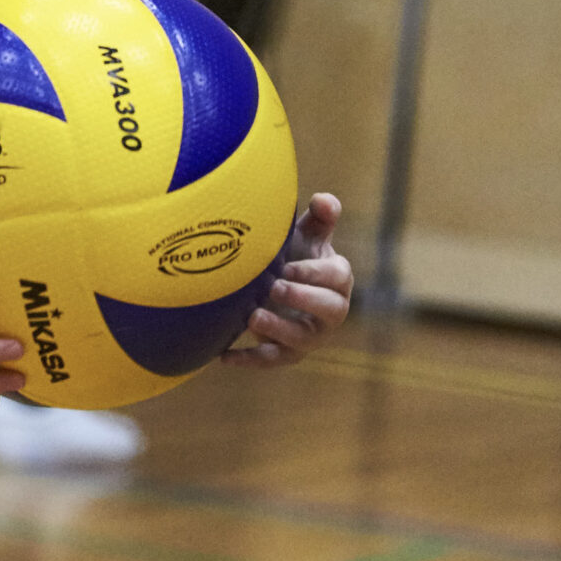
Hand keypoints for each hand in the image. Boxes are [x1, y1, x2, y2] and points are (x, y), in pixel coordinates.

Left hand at [219, 192, 351, 368]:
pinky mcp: (287, 354)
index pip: (337, 278)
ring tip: (252, 316)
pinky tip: (222, 355)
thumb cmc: (295, 254)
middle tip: (274, 287)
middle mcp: (330, 312)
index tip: (288, 265)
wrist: (279, 285)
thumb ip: (320, 215)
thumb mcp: (307, 233)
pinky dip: (248, 360)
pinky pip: (271, 361)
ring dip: (278, 329)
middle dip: (303, 299)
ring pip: (302, 341)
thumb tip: (322, 200)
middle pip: (330, 311)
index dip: (314, 273)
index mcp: (338, 280)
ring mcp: (310, 337)